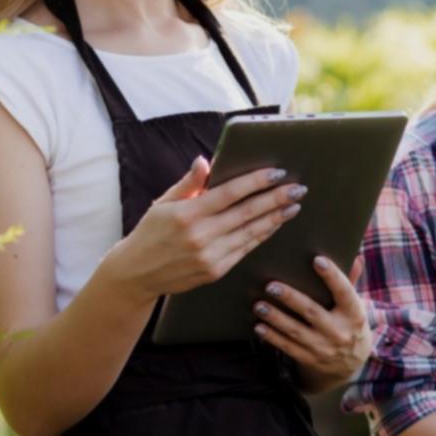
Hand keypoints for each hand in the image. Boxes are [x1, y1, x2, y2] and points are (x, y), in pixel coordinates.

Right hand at [110, 157, 303, 301]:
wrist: (136, 274)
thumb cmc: (150, 233)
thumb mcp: (163, 203)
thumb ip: (188, 183)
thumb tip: (206, 161)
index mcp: (187, 214)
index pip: (230, 193)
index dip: (256, 182)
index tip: (277, 173)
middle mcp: (200, 236)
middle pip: (247, 213)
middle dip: (276, 199)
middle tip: (299, 189)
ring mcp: (210, 256)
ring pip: (251, 232)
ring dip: (275, 218)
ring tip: (294, 205)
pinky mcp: (216, 271)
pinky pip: (245, 249)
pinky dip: (262, 235)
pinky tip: (275, 224)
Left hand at [253, 255, 371, 388]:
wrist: (351, 364)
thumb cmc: (349, 324)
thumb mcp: (355, 306)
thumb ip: (350, 282)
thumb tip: (355, 257)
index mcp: (354, 314)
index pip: (344, 292)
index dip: (332, 276)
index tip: (317, 260)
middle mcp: (339, 332)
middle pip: (312, 312)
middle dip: (291, 298)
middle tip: (271, 286)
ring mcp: (324, 348)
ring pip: (295, 331)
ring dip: (275, 318)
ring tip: (259, 306)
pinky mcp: (310, 359)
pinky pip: (288, 347)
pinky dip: (272, 337)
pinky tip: (259, 327)